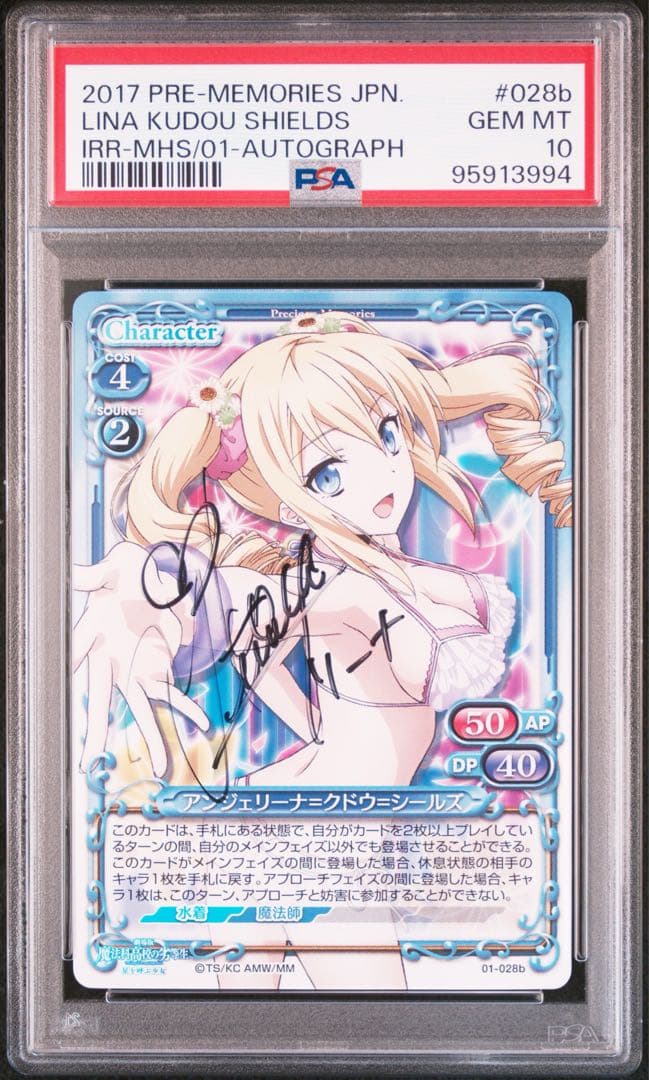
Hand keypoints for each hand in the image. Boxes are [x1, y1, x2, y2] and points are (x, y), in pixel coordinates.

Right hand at [73, 542, 209, 776]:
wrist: (149, 581)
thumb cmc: (125, 573)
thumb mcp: (113, 567)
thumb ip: (95, 575)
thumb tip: (76, 574)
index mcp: (93, 634)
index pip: (76, 655)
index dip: (69, 674)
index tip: (58, 703)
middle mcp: (110, 660)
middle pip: (102, 698)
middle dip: (98, 729)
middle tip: (90, 762)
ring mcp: (135, 669)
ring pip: (141, 708)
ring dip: (151, 735)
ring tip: (161, 766)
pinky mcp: (158, 668)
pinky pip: (172, 693)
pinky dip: (188, 707)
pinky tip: (203, 721)